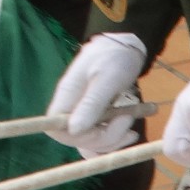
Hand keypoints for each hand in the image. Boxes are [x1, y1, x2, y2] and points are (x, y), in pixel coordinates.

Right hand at [47, 32, 148, 155]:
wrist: (127, 48)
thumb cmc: (115, 58)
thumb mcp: (107, 79)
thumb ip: (91, 104)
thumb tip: (73, 130)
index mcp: (67, 97)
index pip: (56, 130)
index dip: (77, 138)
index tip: (101, 130)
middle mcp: (72, 109)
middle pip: (76, 139)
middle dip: (104, 138)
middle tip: (127, 121)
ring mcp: (83, 114)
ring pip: (90, 142)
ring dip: (113, 141)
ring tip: (132, 128)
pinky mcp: (96, 117)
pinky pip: (99, 138)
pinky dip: (114, 139)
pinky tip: (129, 133)